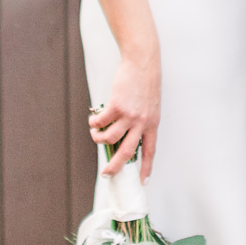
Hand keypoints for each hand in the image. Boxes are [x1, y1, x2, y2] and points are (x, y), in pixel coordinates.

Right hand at [90, 51, 159, 180]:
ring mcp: (129, 115)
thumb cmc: (145, 82)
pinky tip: (93, 120)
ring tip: (95, 134)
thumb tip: (124, 134)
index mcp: (152, 124)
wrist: (143, 63)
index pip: (151, 151)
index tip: (143, 181)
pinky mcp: (117, 106)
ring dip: (99, 139)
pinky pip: (101, 121)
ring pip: (109, 138)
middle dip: (115, 166)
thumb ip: (141, 120)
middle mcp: (142, 123)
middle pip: (127, 152)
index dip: (147, 167)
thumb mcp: (150, 105)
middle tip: (106, 173)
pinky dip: (94, 123)